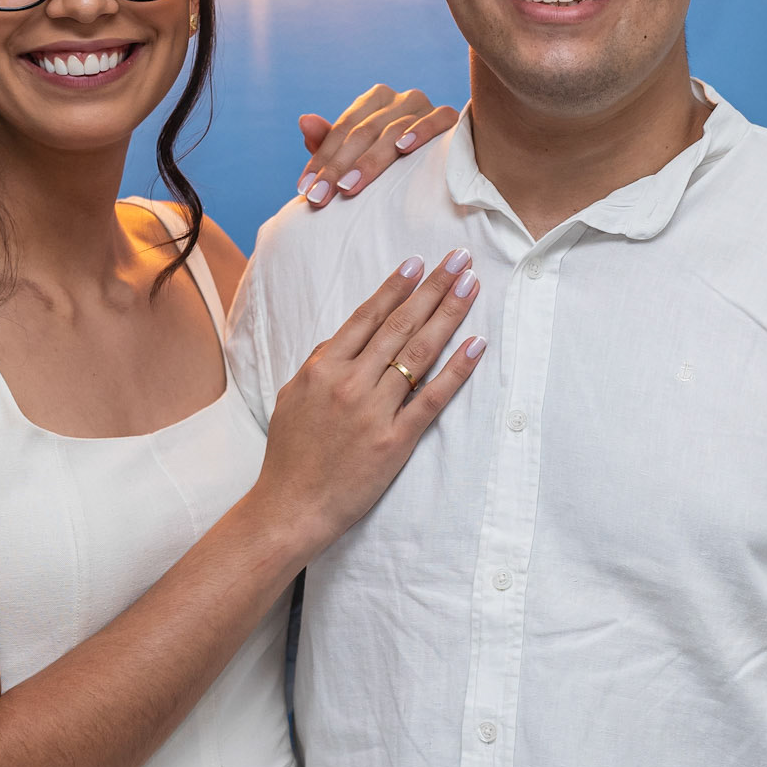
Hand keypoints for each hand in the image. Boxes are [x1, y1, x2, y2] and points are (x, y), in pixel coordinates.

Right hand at [254, 249, 482, 555]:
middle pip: (400, 325)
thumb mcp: (292, 397)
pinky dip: (456, 369)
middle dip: (433, 288)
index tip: (419, 263)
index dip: (396, 287)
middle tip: (458, 259)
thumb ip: (320, 364)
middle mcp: (350, 383)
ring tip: (470, 287)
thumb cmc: (291, 454)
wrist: (291, 507)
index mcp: (323, 368)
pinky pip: (432, 398)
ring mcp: (374, 411)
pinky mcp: (395, 441)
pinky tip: (475, 345)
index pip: (367, 317)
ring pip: (419, 352)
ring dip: (448, 315)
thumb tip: (348, 336)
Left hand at [296, 84, 459, 207]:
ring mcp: (424, 105)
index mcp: (374, 101)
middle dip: (337, 168)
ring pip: (392, 131)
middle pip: (363, 132)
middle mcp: (398, 98)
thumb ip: (328, 141)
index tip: (305, 190)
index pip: (342, 129)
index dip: (321, 160)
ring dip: (368, 161)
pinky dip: (419, 132)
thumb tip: (304, 121)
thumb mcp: (356, 155)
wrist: (441, 167)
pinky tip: (403, 148)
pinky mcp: (448, 116)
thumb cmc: (391, 163)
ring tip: (347, 187)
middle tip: (319, 198)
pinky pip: (436, 120)